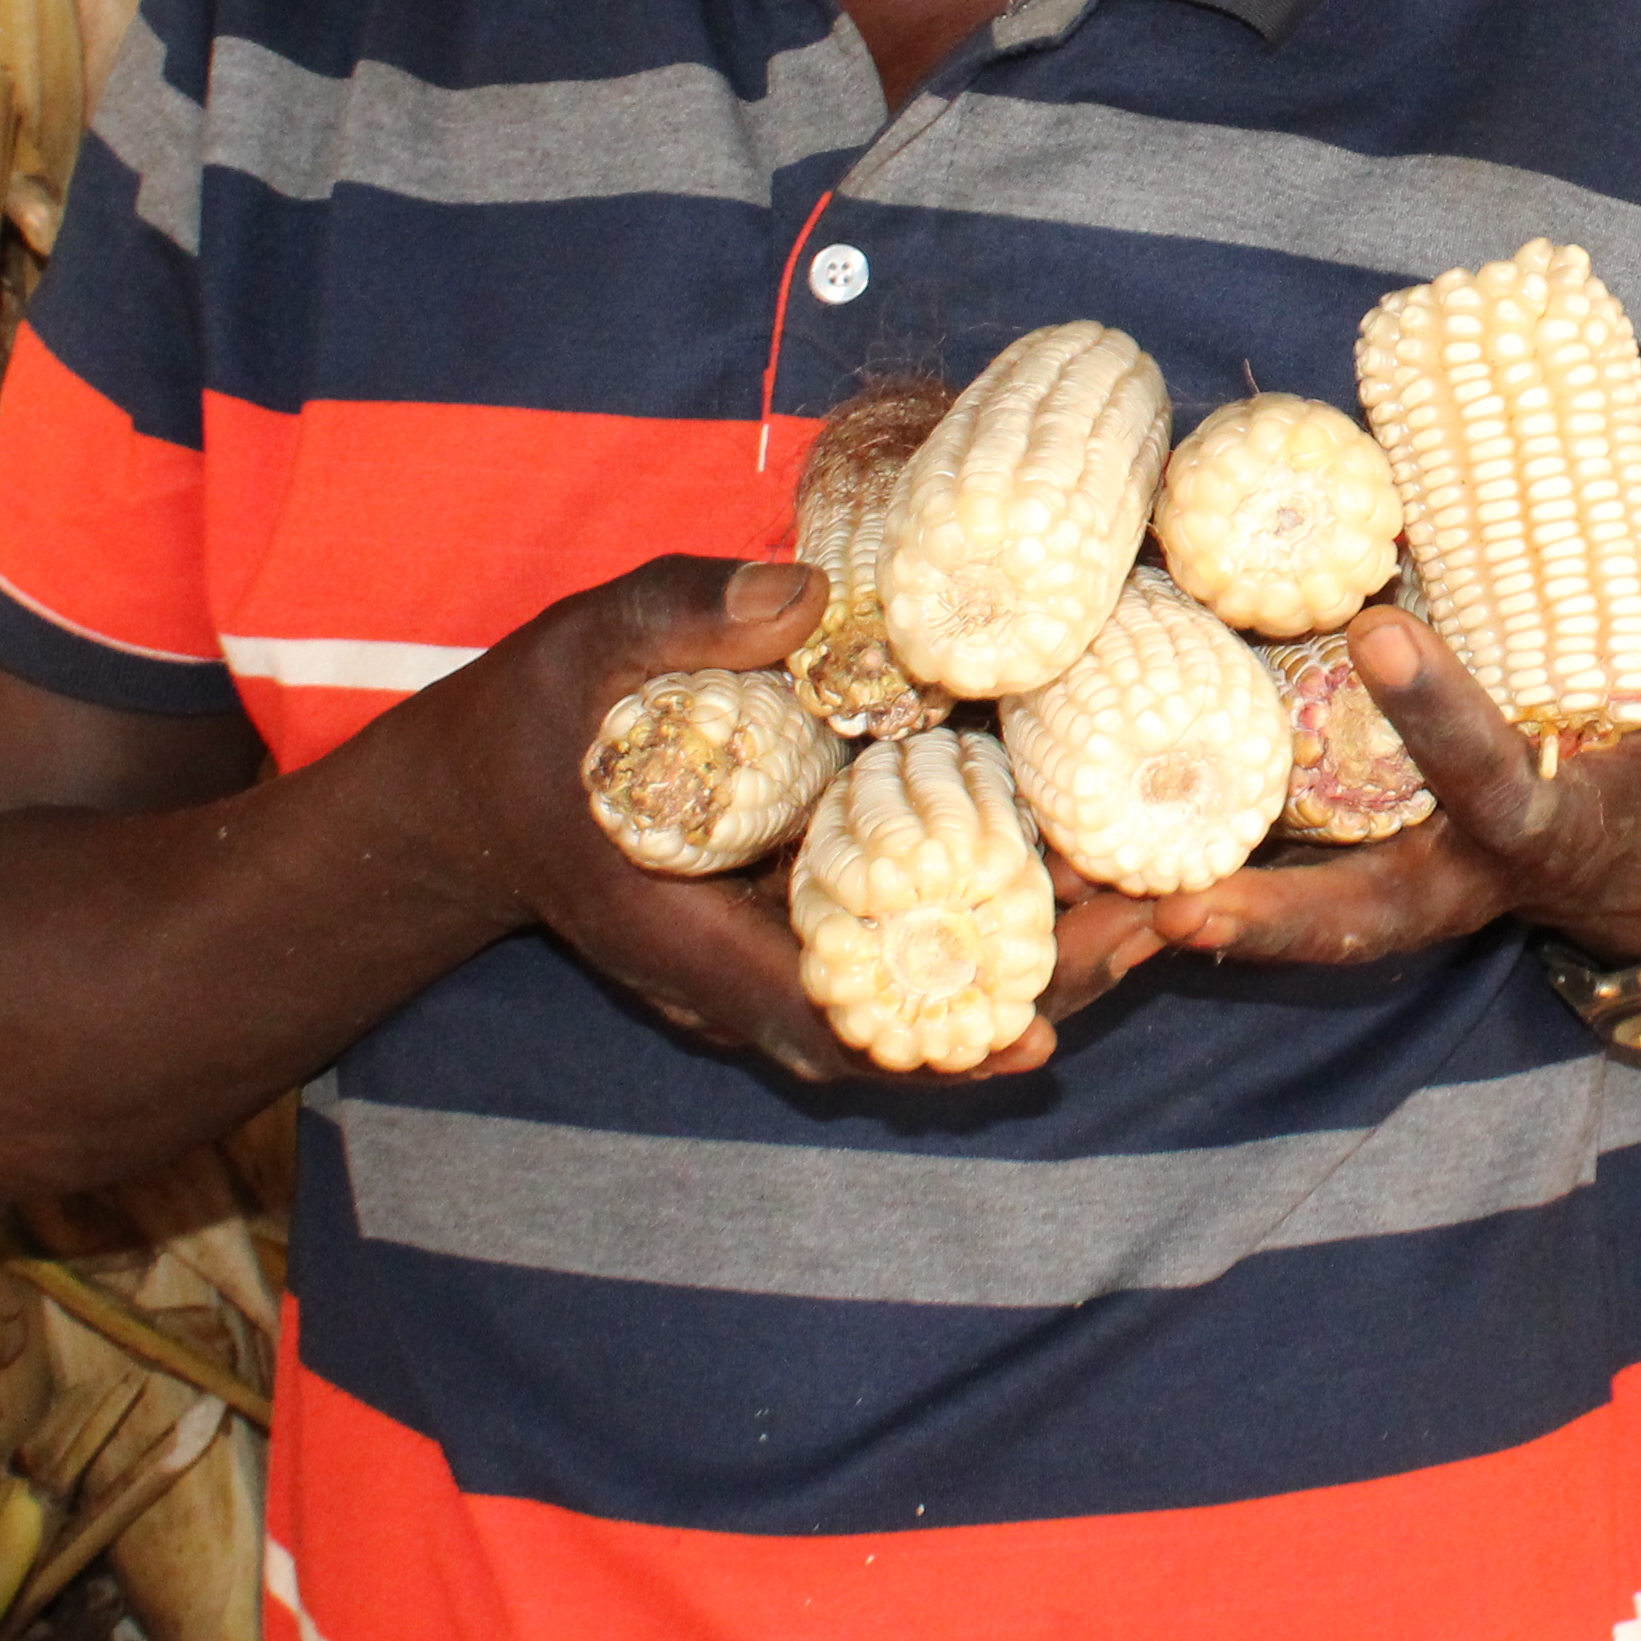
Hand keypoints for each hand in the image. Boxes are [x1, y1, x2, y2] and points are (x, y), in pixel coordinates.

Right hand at [460, 553, 1141, 1085]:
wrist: (479, 797)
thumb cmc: (526, 727)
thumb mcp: (579, 647)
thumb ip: (676, 617)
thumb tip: (805, 599)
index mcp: (685, 939)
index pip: (820, 1020)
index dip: (930, 1041)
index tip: (1035, 1036)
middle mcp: (744, 975)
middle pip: (906, 1024)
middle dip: (1032, 993)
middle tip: (1158, 931)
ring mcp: (778, 955)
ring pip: (922, 996)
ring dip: (1037, 966)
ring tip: (1160, 908)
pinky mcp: (807, 917)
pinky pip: (910, 947)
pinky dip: (996, 928)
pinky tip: (1089, 879)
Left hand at [1145, 539, 1640, 978]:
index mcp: (1546, 823)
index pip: (1491, 775)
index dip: (1442, 714)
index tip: (1383, 630)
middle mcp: (1461, 876)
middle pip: (1364, 918)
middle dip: (1280, 914)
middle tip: (1182, 905)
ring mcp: (1403, 888)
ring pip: (1295, 927)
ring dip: (1204, 923)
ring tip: (1098, 912)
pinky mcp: (1356, 874)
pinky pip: (1270, 893)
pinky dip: (1191, 896)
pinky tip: (1090, 882)